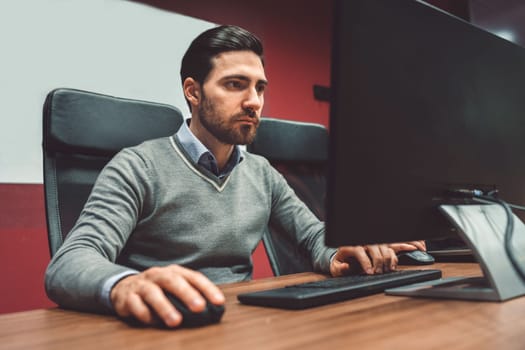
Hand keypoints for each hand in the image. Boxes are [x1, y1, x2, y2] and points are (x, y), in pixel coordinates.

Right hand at [110, 264, 224, 327]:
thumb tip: (211, 311)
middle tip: (199, 307)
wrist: (123, 287)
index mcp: (174, 272)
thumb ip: (190, 296)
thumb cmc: (157, 289)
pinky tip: (151, 321)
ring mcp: (142, 285)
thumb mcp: (173, 289)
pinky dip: (144, 314)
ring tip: (176, 321)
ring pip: (153, 293)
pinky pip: (135, 305)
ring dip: (165, 307)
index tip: (219, 301)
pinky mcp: (127, 297)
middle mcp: (158, 275)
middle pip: (173, 281)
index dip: (207, 288)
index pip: (193, 277)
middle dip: (187, 294)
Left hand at [329, 241, 426, 276]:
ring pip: (388, 246)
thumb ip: (339, 268)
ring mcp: (376, 243)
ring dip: (391, 257)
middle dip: (379, 261)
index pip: (360, 250)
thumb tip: (346, 267)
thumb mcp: (335, 266)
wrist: (345, 255)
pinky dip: (408, 245)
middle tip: (379, 272)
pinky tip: (418, 248)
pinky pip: (397, 244)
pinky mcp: (384, 245)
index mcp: (352, 245)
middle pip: (376, 248)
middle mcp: (365, 241)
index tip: (369, 272)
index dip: (366, 262)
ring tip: (391, 267)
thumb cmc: (341, 261)